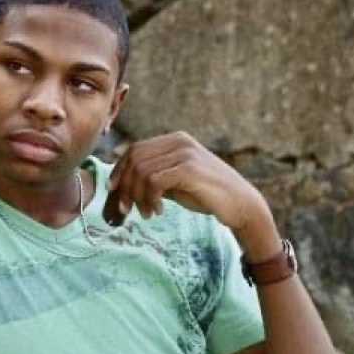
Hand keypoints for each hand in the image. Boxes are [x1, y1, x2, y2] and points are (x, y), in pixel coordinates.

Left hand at [104, 132, 280, 259]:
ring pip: (141, 171)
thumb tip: (120, 183)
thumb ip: (152, 177)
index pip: (134, 150)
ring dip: (137, 196)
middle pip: (134, 159)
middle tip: (125, 209)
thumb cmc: (207, 195)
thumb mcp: (175, 182)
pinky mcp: (189, 168)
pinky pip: (154, 181)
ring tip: (146, 213)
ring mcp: (184, 153)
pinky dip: (149, 198)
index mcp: (174, 140)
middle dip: (124, 186)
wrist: (241, 205)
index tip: (113, 191)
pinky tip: (158, 210)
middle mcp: (178, 141)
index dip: (119, 171)